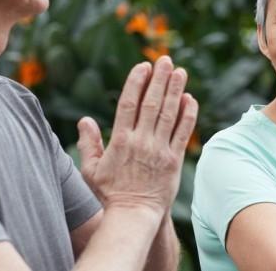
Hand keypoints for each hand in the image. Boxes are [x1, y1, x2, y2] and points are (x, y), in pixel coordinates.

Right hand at [76, 56, 197, 214]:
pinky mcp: (174, 160)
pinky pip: (182, 133)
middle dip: (159, 79)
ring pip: (169, 114)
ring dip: (175, 90)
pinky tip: (190, 99)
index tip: (143, 66)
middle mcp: (141, 141)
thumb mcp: (91, 169)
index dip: (136, 82)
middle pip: (151, 103)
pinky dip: (187, 115)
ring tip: (181, 72)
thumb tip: (84, 120)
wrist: (133, 216)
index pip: (129, 103)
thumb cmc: (109, 194)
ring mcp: (159, 150)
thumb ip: (89, 143)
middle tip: (166, 60)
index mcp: (120, 140)